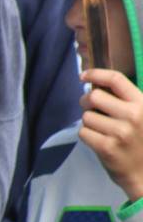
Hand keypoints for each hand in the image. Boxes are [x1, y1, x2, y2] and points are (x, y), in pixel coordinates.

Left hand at [79, 68, 142, 201]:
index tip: (83, 76)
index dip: (96, 74)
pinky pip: (83, 132)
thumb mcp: (142, 116)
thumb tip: (95, 86)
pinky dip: (87, 135)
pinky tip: (98, 140)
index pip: (116, 80)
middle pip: (94, 96)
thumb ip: (125, 101)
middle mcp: (133, 115)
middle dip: (86, 101)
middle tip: (89, 108)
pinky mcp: (106, 147)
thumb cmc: (141, 142)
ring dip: (88, 122)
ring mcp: (120, 132)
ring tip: (100, 129)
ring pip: (86, 116)